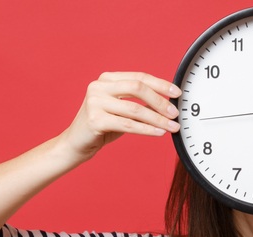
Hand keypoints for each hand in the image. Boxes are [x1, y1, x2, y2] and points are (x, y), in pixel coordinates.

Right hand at [59, 72, 180, 159]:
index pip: (139, 77)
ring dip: (157, 119)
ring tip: (172, 127)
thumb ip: (138, 102)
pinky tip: (159, 132)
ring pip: (135, 109)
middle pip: (138, 88)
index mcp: (106, 79)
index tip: (177, 93)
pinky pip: (128, 124)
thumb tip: (168, 103)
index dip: (160, 84)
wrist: (76, 143)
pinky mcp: (95, 120)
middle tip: (175, 113)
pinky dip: (146, 129)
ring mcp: (95, 102)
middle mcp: (99, 86)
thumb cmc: (101, 125)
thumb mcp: (120, 109)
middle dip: (160, 101)